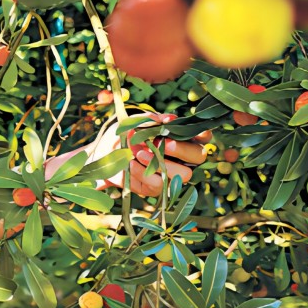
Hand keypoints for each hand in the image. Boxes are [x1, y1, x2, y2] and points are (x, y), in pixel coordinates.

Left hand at [91, 113, 209, 197]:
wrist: (105, 154)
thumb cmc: (125, 135)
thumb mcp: (135, 122)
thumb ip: (152, 119)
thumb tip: (169, 119)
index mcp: (182, 138)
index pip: (203, 137)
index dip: (201, 134)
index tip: (186, 130)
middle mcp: (182, 157)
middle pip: (199, 156)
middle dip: (181, 150)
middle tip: (164, 144)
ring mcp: (171, 174)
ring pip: (183, 175)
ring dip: (162, 163)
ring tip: (140, 153)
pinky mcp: (157, 188)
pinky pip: (159, 184)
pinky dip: (144, 173)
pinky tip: (132, 164)